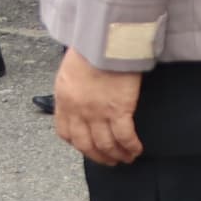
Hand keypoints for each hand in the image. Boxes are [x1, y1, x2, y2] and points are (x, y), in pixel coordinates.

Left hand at [51, 49, 142, 165]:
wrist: (104, 40)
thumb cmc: (89, 48)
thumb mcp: (70, 71)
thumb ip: (72, 90)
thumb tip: (80, 99)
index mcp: (64, 100)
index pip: (65, 132)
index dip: (77, 144)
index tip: (87, 147)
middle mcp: (79, 111)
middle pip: (86, 144)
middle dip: (98, 156)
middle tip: (109, 160)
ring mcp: (98, 113)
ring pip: (106, 145)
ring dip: (116, 155)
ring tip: (126, 158)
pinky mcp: (119, 110)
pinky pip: (124, 136)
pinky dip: (131, 146)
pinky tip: (136, 149)